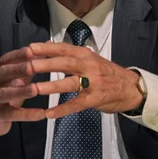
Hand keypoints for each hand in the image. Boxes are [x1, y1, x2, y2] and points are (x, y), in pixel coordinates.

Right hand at [0, 47, 45, 143]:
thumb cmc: (4, 93)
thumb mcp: (15, 78)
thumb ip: (30, 64)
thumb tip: (47, 45)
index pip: (7, 59)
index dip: (19, 54)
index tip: (32, 50)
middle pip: (3, 73)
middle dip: (18, 69)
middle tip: (32, 67)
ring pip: (4, 93)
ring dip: (20, 91)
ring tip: (35, 89)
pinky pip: (11, 114)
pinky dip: (26, 114)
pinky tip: (41, 114)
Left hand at [28, 42, 143, 118]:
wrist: (130, 87)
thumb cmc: (106, 72)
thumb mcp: (90, 58)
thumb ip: (69, 53)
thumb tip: (46, 45)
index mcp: (85, 54)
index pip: (63, 49)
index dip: (46, 49)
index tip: (28, 48)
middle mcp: (89, 66)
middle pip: (64, 63)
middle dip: (45, 64)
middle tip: (27, 66)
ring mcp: (92, 83)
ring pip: (69, 83)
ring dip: (50, 86)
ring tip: (34, 89)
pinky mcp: (94, 99)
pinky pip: (76, 104)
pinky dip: (62, 109)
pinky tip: (49, 114)